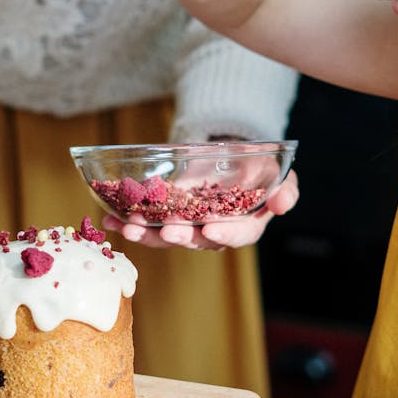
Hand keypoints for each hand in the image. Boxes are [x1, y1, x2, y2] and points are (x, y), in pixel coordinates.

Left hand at [101, 170, 298, 251]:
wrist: (232, 157)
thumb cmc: (259, 168)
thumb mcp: (278, 173)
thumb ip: (286, 190)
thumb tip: (282, 203)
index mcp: (245, 226)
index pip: (238, 235)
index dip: (225, 234)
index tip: (210, 229)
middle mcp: (215, 232)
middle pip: (196, 240)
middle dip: (179, 236)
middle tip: (165, 230)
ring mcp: (189, 226)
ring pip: (168, 236)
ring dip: (147, 234)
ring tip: (128, 227)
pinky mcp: (168, 217)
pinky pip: (150, 224)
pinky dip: (130, 223)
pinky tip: (111, 220)